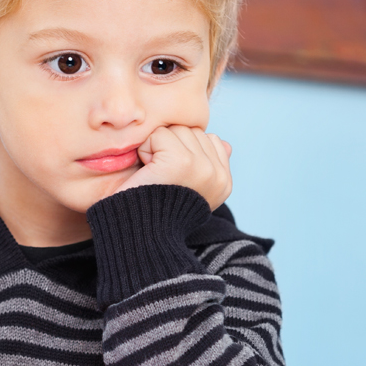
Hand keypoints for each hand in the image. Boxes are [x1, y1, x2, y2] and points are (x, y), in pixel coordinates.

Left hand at [114, 125, 232, 211]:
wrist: (140, 234)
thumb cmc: (155, 211)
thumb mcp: (189, 190)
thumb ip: (208, 164)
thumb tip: (225, 143)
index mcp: (223, 182)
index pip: (209, 139)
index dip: (182, 151)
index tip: (172, 177)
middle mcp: (218, 175)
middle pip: (191, 131)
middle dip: (169, 148)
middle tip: (160, 176)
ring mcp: (202, 167)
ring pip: (176, 131)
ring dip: (157, 148)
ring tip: (155, 174)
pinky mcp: (182, 161)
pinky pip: (159, 135)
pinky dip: (146, 150)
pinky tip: (147, 171)